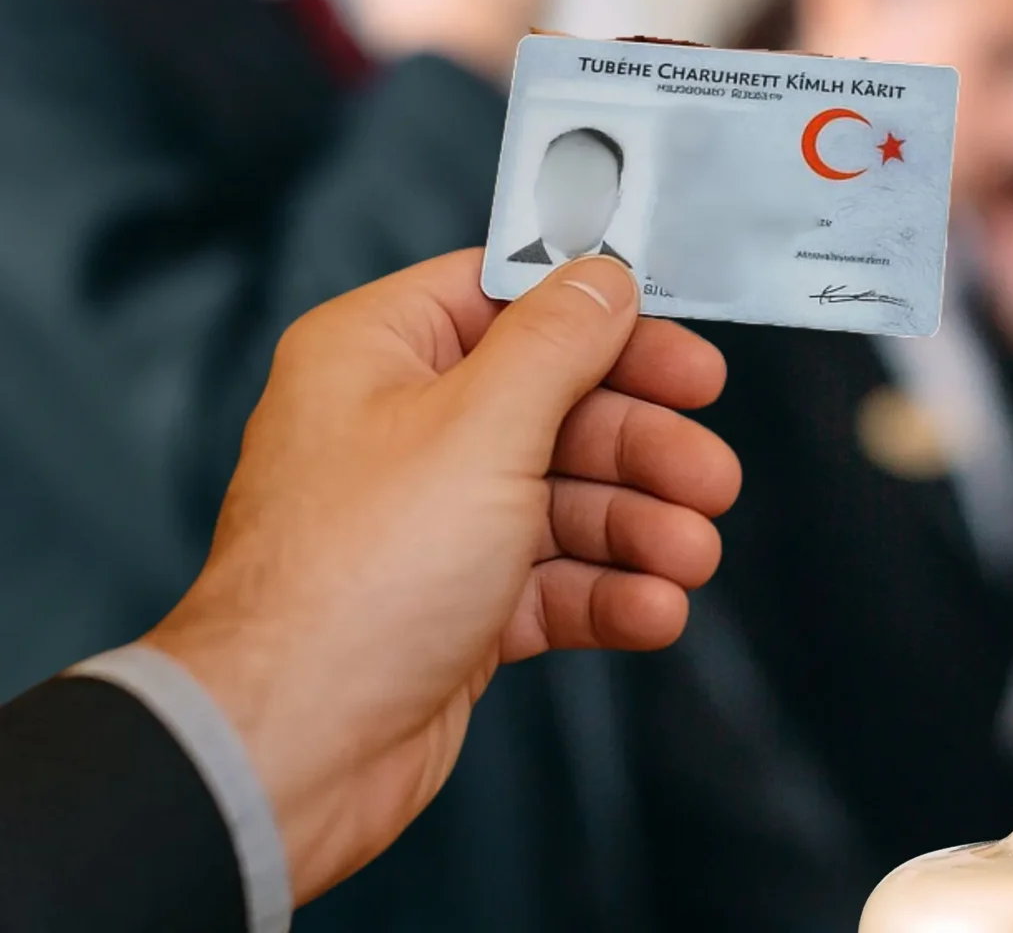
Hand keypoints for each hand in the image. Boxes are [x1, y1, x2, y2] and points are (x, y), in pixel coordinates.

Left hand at [141, 252, 736, 904]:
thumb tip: (603, 275)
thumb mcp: (479, 427)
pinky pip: (553, 581)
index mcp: (378, 357)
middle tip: (711, 478)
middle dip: (646, 449)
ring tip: (691, 556)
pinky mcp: (455, 607)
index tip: (688, 365)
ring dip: (642, 528)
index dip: (609, 330)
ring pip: (568, 501)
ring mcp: (431, 523)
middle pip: (561, 408)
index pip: (512, 303)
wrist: (291, 748)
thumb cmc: (353, 581)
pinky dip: (611, 593)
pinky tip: (654, 609)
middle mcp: (402, 431)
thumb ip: (556, 342)